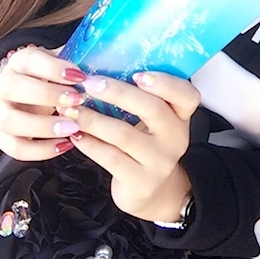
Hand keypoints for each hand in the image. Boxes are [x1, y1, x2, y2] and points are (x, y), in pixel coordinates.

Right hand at [0, 44, 88, 160]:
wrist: (29, 92)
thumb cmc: (52, 77)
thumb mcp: (62, 63)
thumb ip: (78, 60)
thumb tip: (105, 61)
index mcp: (19, 62)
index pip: (30, 60)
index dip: (54, 68)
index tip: (79, 76)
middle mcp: (3, 85)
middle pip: (14, 88)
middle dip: (47, 95)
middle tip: (77, 100)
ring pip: (11, 121)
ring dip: (43, 126)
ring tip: (72, 127)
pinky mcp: (0, 136)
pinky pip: (16, 148)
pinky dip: (41, 149)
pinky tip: (66, 144)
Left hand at [60, 72, 199, 222]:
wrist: (151, 191)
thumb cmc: (146, 144)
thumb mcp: (154, 122)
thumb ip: (140, 98)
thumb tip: (102, 67)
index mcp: (181, 116)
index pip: (187, 95)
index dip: (165, 83)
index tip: (138, 74)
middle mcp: (176, 138)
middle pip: (152, 109)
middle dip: (118, 93)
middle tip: (89, 83)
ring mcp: (159, 162)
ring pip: (124, 135)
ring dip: (94, 119)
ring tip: (71, 109)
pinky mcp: (140, 181)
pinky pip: (110, 158)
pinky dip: (89, 144)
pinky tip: (75, 134)